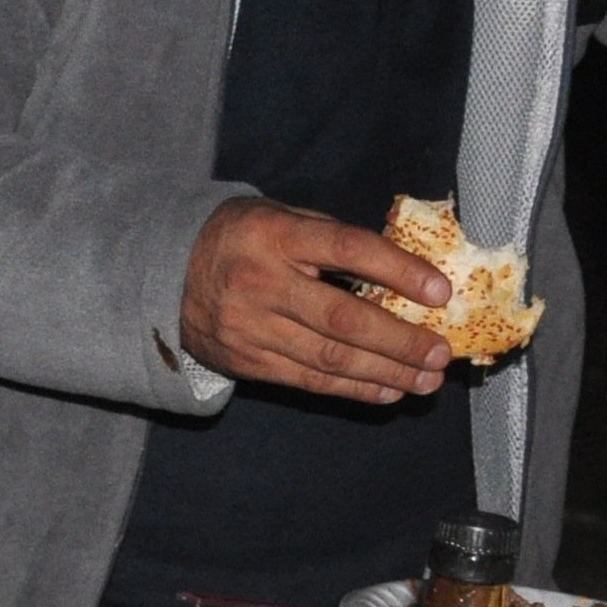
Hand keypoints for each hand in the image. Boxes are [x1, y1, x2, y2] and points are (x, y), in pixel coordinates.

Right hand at [178, 197, 452, 404]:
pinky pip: (309, 381)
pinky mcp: (247, 362)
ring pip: (330, 358)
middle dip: (401, 341)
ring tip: (427, 380)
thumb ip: (331, 238)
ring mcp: (250, 328)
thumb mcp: (280, 217)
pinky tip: (389, 390)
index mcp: (274, 235)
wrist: (164, 273)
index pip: (346, 250)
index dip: (398, 271)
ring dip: (387, 372)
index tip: (441, 292)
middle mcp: (260, 283)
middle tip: (441, 353)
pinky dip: (355, 388)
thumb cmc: (241, 239)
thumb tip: (405, 270)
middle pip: (343, 319)